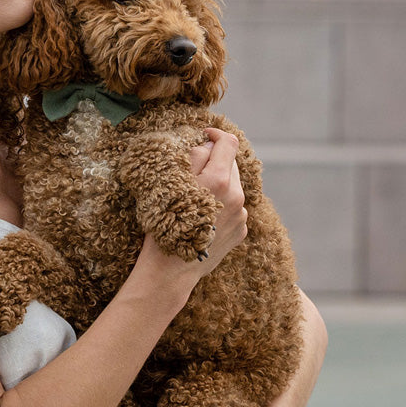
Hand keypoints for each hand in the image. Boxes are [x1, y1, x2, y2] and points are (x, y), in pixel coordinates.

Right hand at [134, 129, 247, 298]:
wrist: (171, 272)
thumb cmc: (164, 226)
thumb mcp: (171, 184)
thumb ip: (194, 157)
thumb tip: (207, 144)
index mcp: (221, 181)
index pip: (229, 143)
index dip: (216, 134)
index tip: (204, 135)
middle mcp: (237, 197)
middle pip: (232, 164)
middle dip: (216, 161)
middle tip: (194, 169)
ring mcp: (241, 216)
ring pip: (233, 187)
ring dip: (218, 185)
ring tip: (196, 198)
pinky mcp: (240, 232)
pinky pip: (234, 209)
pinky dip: (222, 206)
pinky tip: (203, 217)